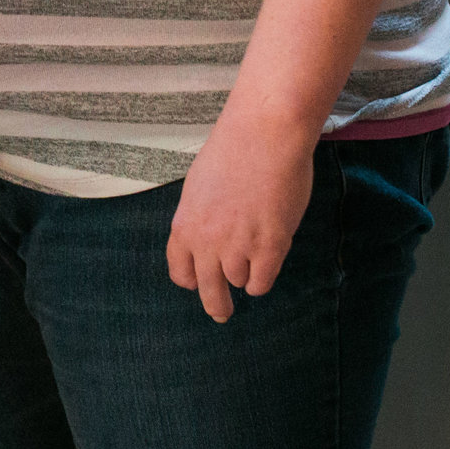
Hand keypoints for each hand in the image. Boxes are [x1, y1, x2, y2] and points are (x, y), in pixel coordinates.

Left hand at [166, 107, 317, 322]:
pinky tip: (268, 263)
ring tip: (257, 251)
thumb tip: (207, 239)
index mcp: (184, 226)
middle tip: (222, 313)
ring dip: (247, 274)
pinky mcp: (269, 248)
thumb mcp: (200, 187)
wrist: (264, 135)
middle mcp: (206, 243)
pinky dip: (264, 277)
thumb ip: (201, 218)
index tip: (199, 283)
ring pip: (238, 282)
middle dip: (217, 306)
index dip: (192, 279)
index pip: (180, 272)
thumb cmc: (234, 151)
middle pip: (208, 291)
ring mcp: (237, 248)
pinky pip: (262, 283)